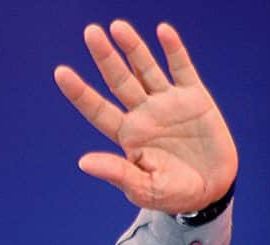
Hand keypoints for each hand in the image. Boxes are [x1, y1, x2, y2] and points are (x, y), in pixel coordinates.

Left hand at [54, 20, 237, 213]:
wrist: (210, 191)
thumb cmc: (171, 193)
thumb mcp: (143, 188)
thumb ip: (117, 173)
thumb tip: (82, 162)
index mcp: (126, 135)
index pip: (97, 109)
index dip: (79, 92)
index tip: (60, 72)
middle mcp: (142, 114)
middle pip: (118, 81)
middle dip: (105, 57)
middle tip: (90, 32)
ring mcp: (167, 103)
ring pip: (146, 69)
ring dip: (133, 48)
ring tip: (117, 26)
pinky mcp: (195, 98)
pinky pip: (182, 69)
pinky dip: (174, 50)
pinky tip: (162, 31)